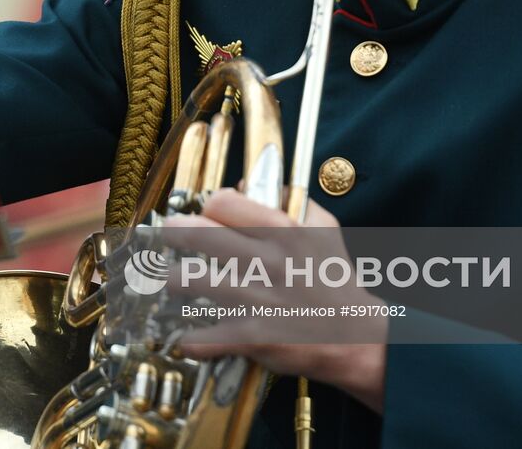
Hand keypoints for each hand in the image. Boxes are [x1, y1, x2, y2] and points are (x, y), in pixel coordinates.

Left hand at [163, 188, 387, 412]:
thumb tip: (249, 183)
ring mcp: (256, 299)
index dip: (208, 205)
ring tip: (167, 279)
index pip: (223, 202)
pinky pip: (203, 336)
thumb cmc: (334, 279)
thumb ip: (291, 198)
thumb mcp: (324, 226)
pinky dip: (189, 338)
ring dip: (170, 280)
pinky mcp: (251, 337)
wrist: (354, 336)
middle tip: (167, 234)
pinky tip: (184, 336)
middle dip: (173, 232)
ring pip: (190, 280)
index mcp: (282, 230)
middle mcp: (265, 260)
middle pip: (197, 234)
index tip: (205, 213)